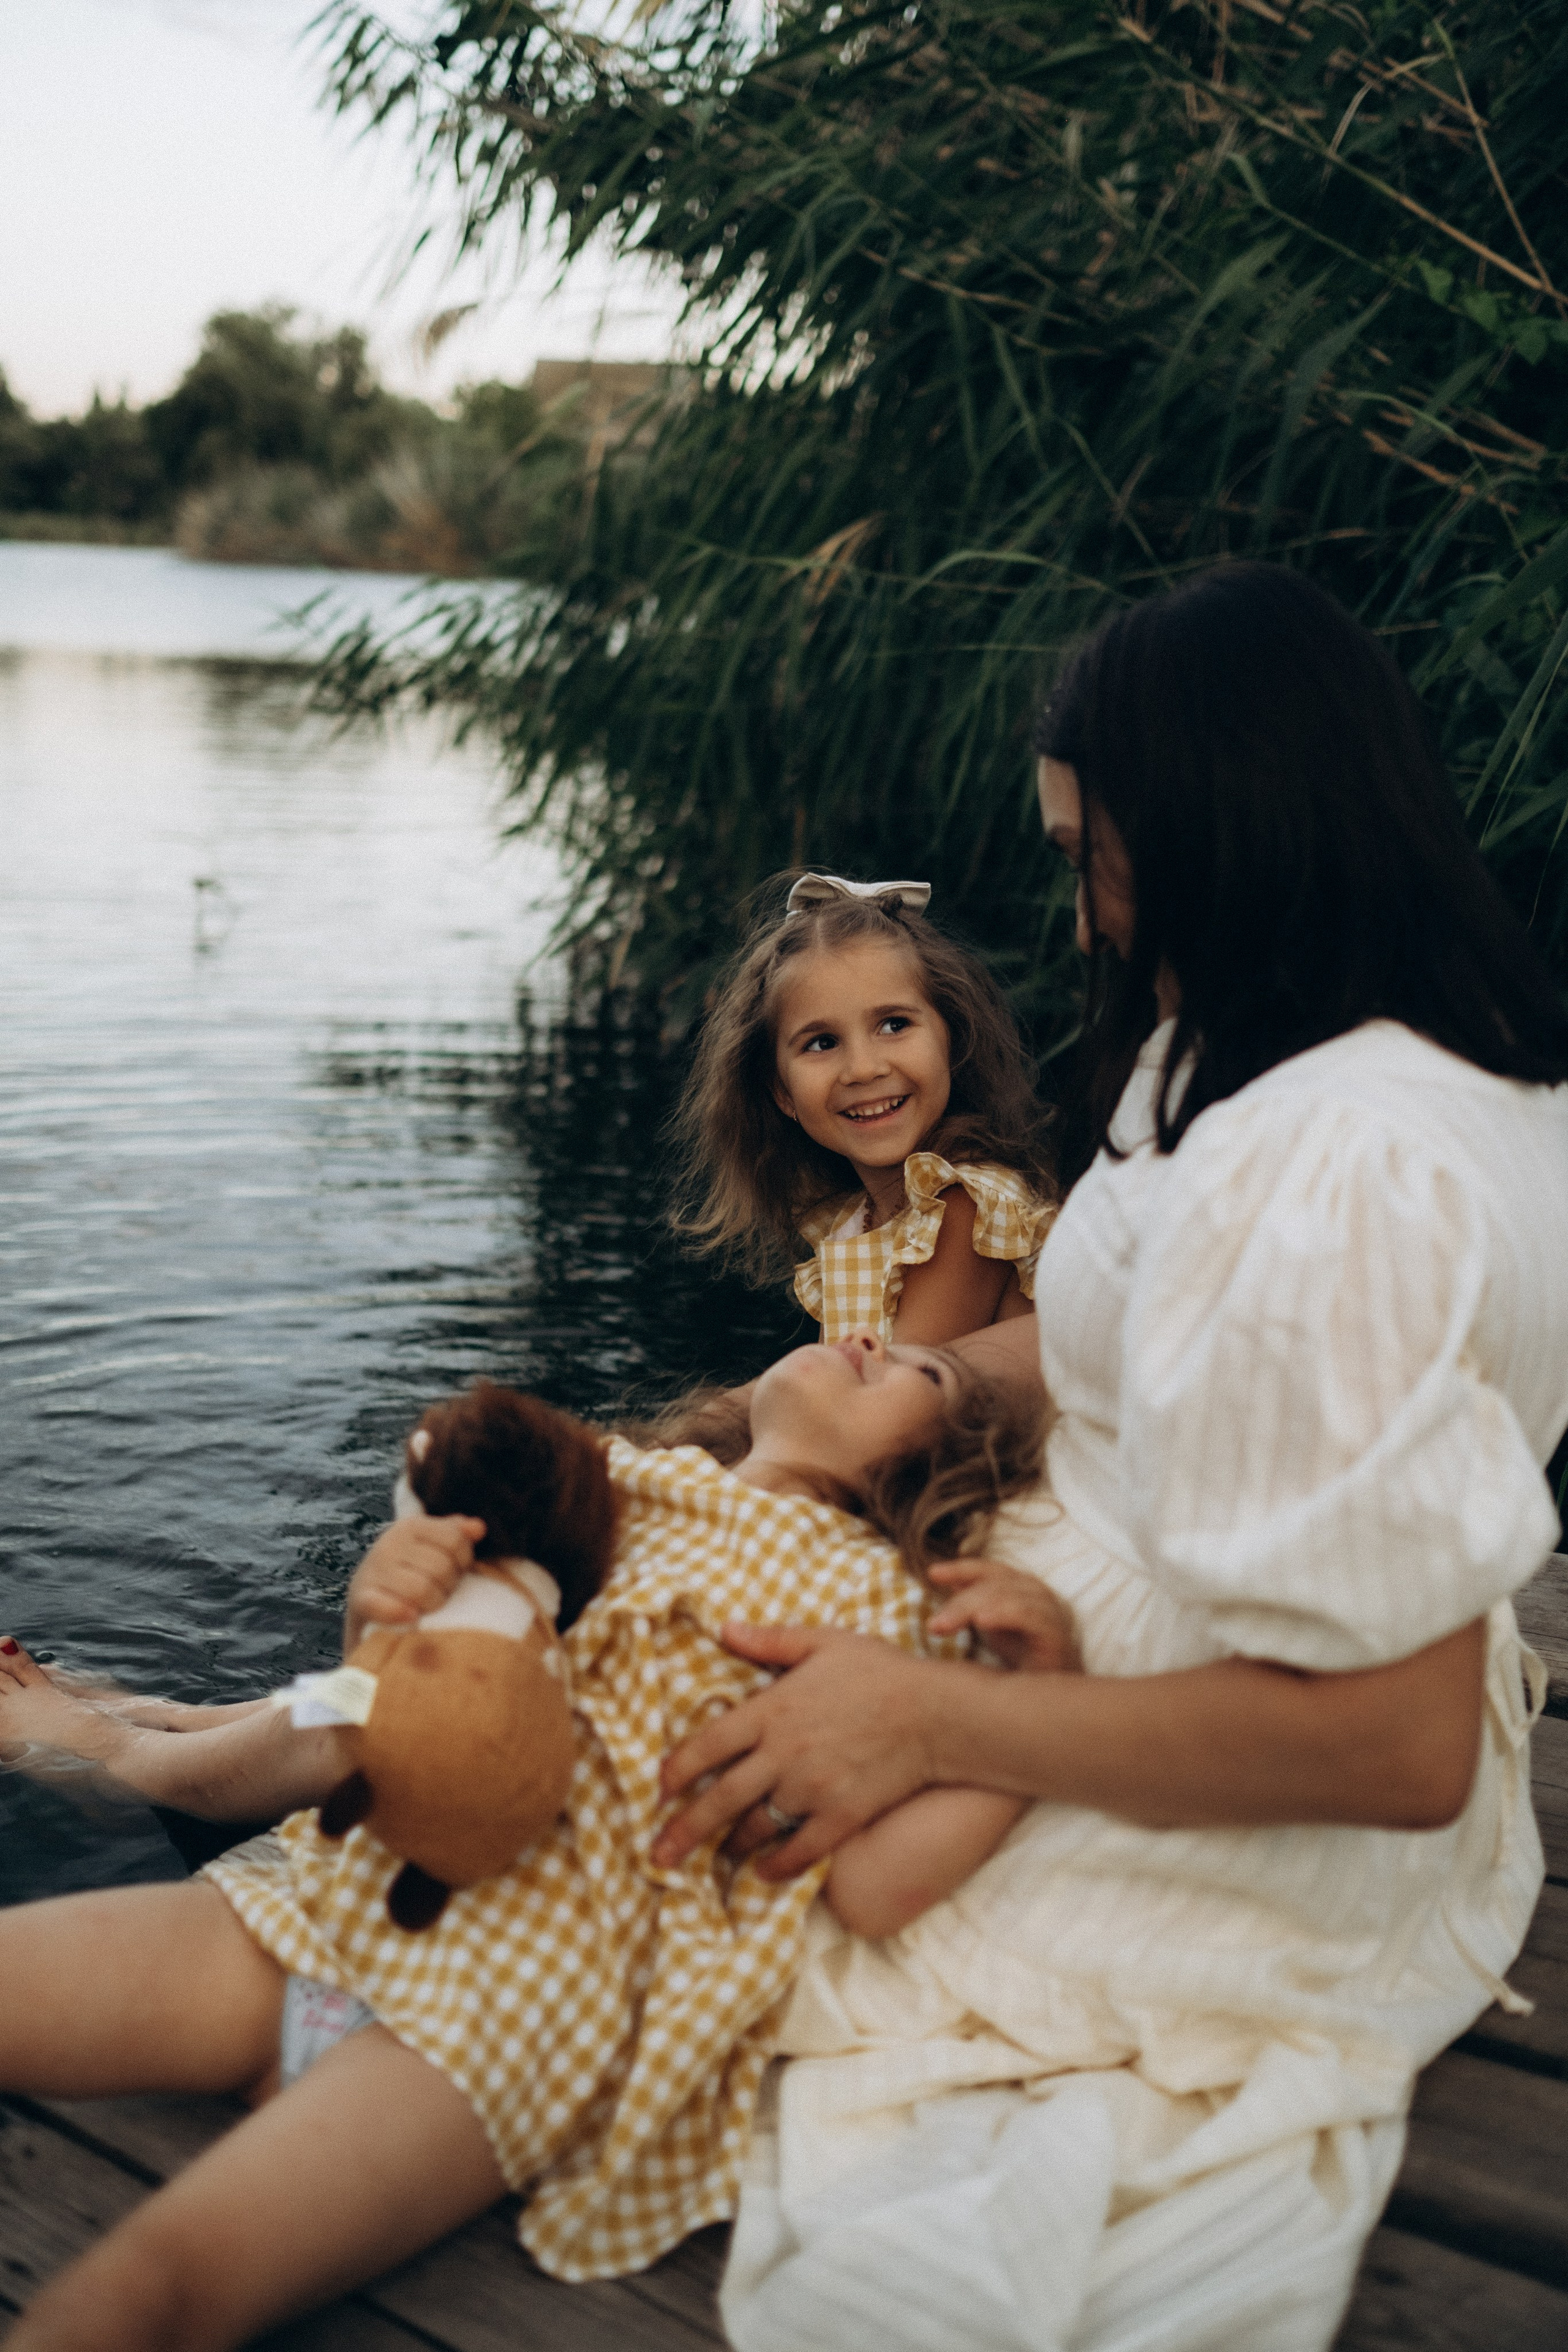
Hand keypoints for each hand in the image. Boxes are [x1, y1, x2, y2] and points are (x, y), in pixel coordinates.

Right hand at [344, 1515, 484, 1654]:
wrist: (368, 1599)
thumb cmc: (410, 1569)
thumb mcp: (431, 1545)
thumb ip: (456, 1533)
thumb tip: (479, 1528)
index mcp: (409, 1526)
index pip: (455, 1540)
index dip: (464, 1560)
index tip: (456, 1570)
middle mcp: (388, 1543)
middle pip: (442, 1567)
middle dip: (449, 1585)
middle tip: (442, 1591)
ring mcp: (373, 1571)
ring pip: (423, 1590)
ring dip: (433, 1604)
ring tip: (430, 1605)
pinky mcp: (361, 1599)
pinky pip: (389, 1607)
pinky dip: (403, 1614)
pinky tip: (412, 1617)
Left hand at [652, 1625, 952, 1878]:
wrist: (936, 1714)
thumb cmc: (880, 1672)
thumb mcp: (822, 1642)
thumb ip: (769, 1640)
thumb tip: (722, 1629)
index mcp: (772, 1710)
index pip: (707, 1745)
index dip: (677, 1771)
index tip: (659, 1790)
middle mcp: (783, 1755)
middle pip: (719, 1799)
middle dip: (683, 1831)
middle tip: (658, 1855)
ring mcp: (811, 1790)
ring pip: (755, 1827)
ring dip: (730, 1846)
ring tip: (714, 1858)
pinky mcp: (841, 1817)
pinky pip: (799, 1851)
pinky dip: (777, 1866)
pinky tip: (763, 1872)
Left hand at [926, 1560, 1078, 1673]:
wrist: (1052, 1693)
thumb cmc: (1022, 1656)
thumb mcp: (990, 1627)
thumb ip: (971, 1605)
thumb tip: (948, 1585)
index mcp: (1018, 1586)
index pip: (987, 1570)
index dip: (960, 1569)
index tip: (932, 1573)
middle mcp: (1034, 1592)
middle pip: (992, 1584)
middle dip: (959, 1602)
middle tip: (933, 1625)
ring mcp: (1048, 1609)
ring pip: (1006, 1595)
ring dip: (971, 1608)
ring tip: (946, 1625)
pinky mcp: (1056, 1632)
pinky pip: (1028, 1615)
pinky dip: (1003, 1613)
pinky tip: (982, 1622)